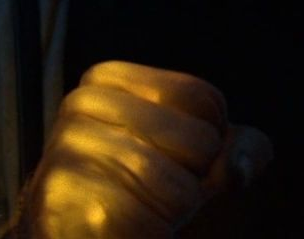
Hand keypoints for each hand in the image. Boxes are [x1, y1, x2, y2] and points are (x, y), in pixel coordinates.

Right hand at [15, 60, 272, 237]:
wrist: (81, 237)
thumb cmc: (143, 195)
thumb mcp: (198, 161)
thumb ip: (239, 149)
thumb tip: (238, 167)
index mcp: (107, 80)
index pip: (203, 99)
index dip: (210, 143)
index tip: (174, 159)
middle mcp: (80, 105)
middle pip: (198, 142)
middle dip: (192, 181)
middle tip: (153, 193)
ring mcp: (67, 152)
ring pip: (178, 188)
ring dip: (172, 214)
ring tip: (140, 213)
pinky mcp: (64, 203)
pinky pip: (149, 224)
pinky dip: (152, 234)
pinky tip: (123, 232)